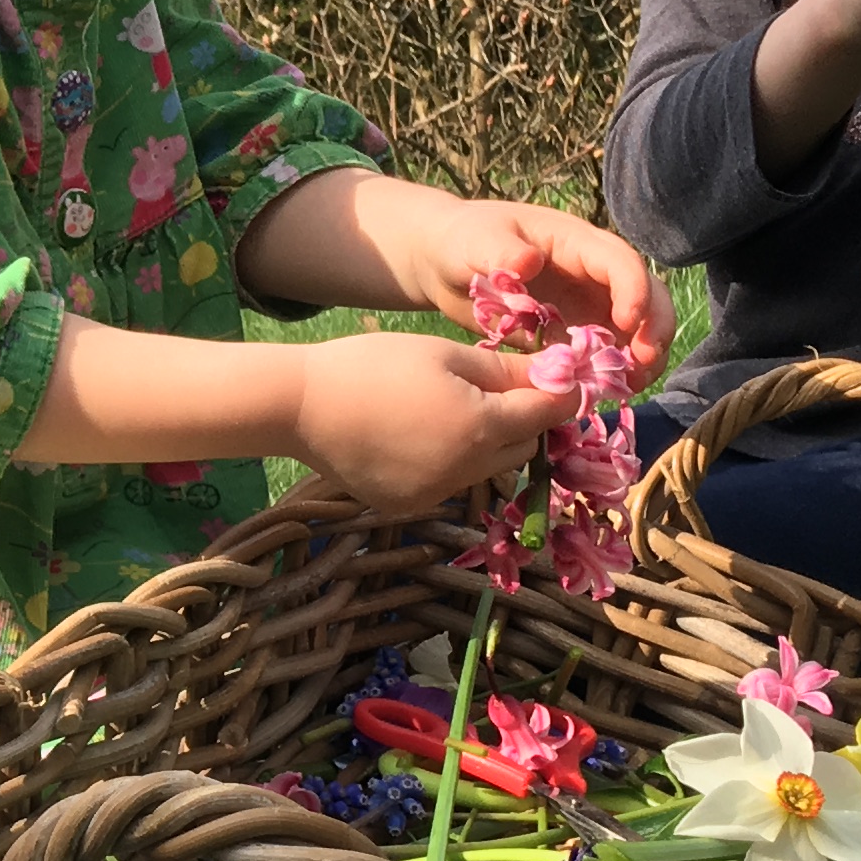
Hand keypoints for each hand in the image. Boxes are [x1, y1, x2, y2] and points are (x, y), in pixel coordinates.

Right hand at [287, 330, 568, 516]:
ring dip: (486, 445)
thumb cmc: (373, 366)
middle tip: (497, 391)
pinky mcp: (410, 506)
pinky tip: (412, 438)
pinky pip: (449, 484)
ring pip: (488, 470)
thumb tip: (556, 374)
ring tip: (448, 413)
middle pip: (523, 448)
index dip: (559, 394)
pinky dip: (447, 464)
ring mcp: (437, 495)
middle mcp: (466, 471)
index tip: (558, 378)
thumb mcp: (443, 354)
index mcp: (480, 426)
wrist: (301, 406)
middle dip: (522, 421)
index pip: (547, 414)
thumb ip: (503, 370)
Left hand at [391, 191, 673, 375]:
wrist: (444, 263)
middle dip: (654, 326)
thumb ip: (499, 250)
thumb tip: (529, 262)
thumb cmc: (461, 241)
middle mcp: (591, 272)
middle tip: (646, 362)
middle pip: (644, 294)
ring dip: (641, 355)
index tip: (629, 321)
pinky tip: (604, 393)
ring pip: (632, 328)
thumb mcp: (474, 240)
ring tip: (633, 385)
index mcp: (575, 241)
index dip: (633, 289)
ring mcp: (585, 303)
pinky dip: (610, 373)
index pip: (619, 261)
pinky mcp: (573, 333)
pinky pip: (602, 353)